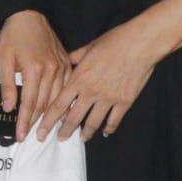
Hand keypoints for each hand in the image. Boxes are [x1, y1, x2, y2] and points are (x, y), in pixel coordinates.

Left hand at [0, 11, 70, 138]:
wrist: (28, 14)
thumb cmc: (13, 36)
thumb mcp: (3, 59)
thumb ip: (7, 85)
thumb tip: (9, 108)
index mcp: (34, 69)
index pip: (29, 102)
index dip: (24, 121)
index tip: (20, 136)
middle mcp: (52, 70)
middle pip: (45, 104)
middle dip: (38, 123)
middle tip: (32, 138)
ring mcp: (62, 66)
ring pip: (58, 98)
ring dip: (52, 116)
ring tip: (47, 131)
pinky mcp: (67, 63)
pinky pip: (67, 87)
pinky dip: (64, 101)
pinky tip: (62, 112)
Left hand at [48, 17, 166, 141]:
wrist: (140, 44)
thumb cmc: (114, 41)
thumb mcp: (88, 47)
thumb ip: (74, 58)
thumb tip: (65, 62)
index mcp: (79, 79)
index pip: (58, 105)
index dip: (48, 121)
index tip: (41, 132)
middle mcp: (91, 92)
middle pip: (73, 118)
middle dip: (64, 131)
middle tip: (59, 139)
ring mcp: (108, 99)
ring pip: (93, 122)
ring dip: (86, 133)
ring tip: (81, 139)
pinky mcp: (125, 101)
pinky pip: (114, 120)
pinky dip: (109, 128)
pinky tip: (106, 132)